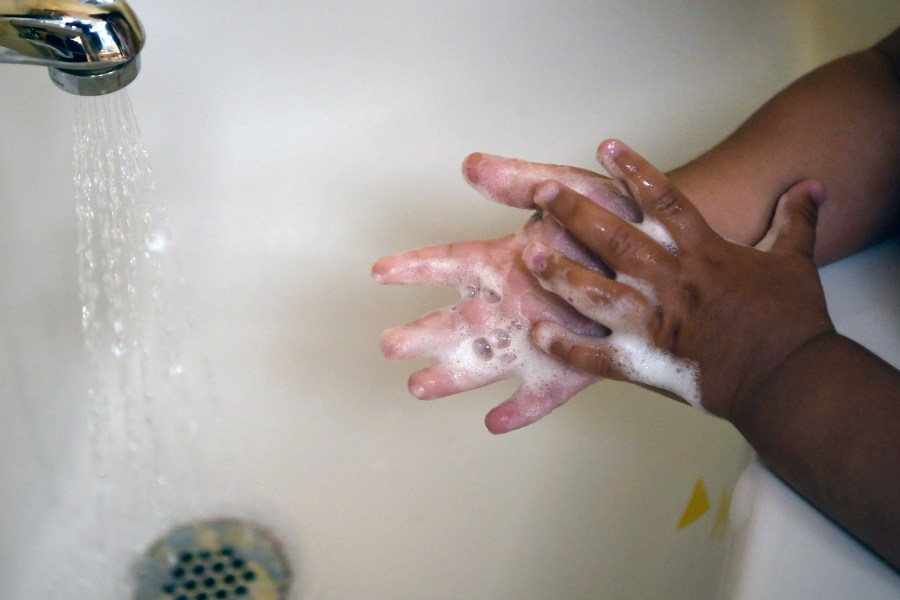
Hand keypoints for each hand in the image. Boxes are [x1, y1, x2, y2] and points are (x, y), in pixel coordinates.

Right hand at [372, 153, 637, 432]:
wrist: (665, 250)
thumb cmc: (612, 216)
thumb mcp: (566, 189)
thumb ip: (521, 183)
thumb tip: (471, 165)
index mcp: (507, 262)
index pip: (451, 262)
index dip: (414, 267)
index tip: (378, 271)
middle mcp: (515, 302)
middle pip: (458, 321)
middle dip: (423, 333)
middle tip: (389, 345)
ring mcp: (540, 335)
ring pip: (487, 360)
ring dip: (454, 375)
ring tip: (419, 386)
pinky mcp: (573, 365)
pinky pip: (543, 391)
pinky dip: (522, 409)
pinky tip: (495, 422)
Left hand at [523, 139, 834, 418]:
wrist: (791, 381)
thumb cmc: (792, 323)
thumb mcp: (797, 263)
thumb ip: (796, 221)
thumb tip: (811, 187)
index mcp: (705, 255)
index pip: (665, 201)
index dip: (633, 170)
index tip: (605, 146)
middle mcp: (674, 284)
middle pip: (617, 240)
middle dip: (577, 214)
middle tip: (544, 192)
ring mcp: (656, 325)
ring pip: (597, 294)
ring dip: (562, 274)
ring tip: (531, 255)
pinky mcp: (646, 363)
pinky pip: (596, 357)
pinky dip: (566, 346)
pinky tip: (538, 332)